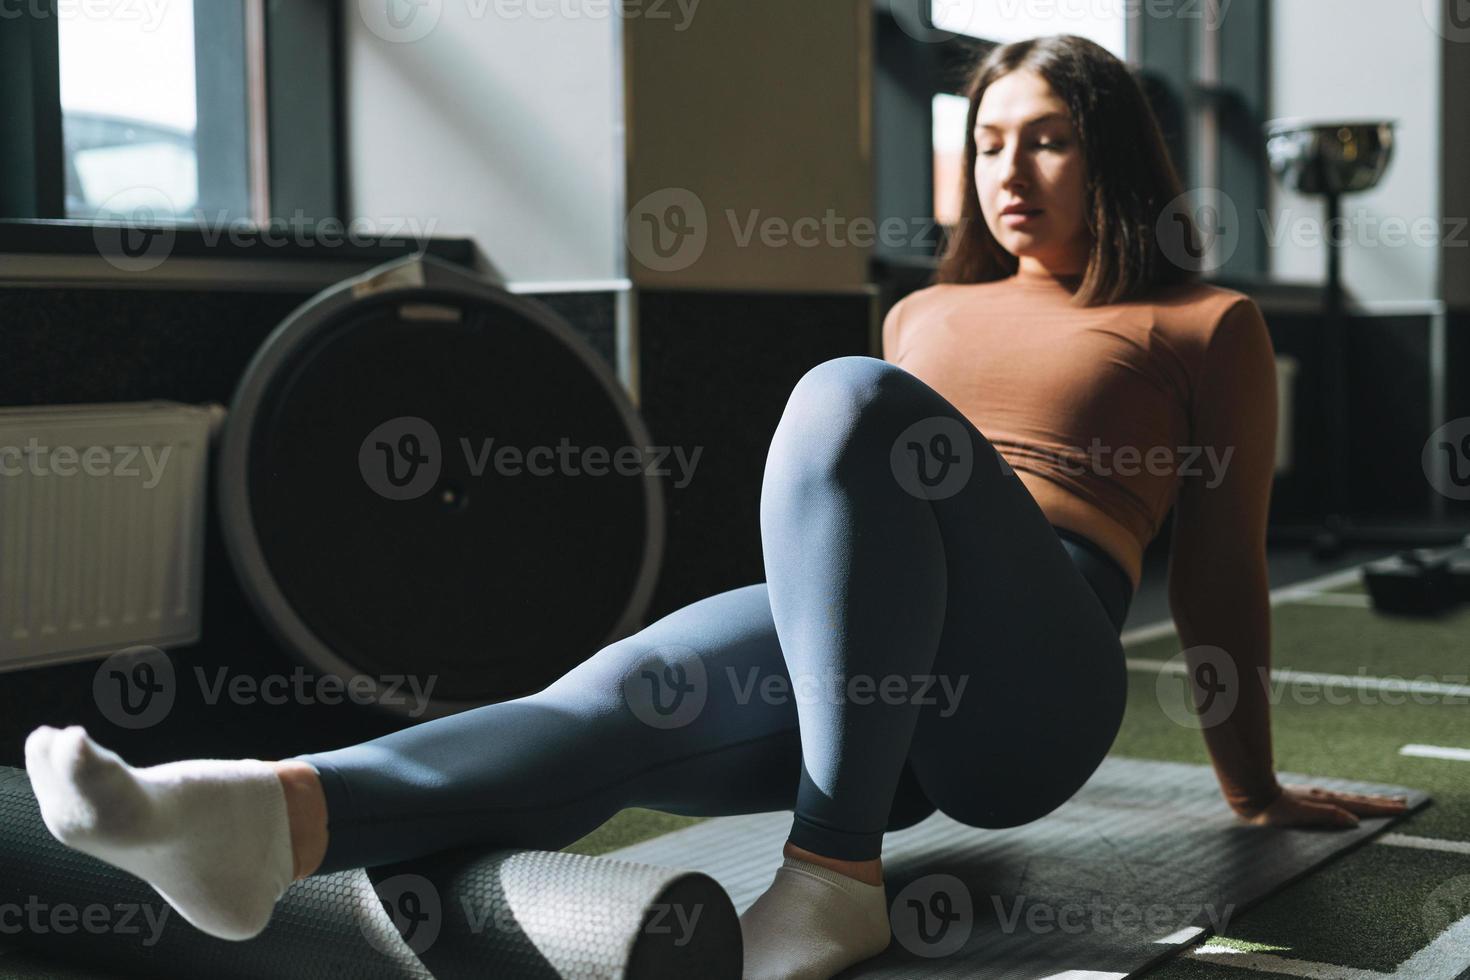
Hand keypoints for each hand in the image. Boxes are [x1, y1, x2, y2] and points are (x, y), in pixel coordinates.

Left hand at [1235, 783, 1408, 827]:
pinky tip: (1350, 805)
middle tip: (1403, 803)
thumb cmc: (1273, 810)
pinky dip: (1351, 802)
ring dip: (1369, 801)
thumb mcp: (1301, 815)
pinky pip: (1338, 801)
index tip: (1402, 808)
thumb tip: (1355, 821)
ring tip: (1385, 801)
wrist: (1252, 796)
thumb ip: (1327, 816)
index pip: (1360, 805)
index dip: (1381, 808)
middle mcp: (1324, 797)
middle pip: (1359, 800)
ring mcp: (1317, 797)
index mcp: (1326, 802)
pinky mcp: (1308, 799)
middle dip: (1381, 803)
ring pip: (1349, 799)